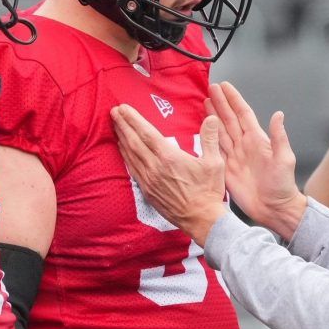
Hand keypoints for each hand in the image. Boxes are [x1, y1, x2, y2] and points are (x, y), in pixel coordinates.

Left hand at [111, 104, 226, 244]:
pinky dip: (125, 156)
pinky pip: (132, 169)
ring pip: (130, 155)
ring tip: (115, 125)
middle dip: (123, 125)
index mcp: (169, 158)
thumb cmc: (208, 191)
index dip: (133, 119)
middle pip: (133, 142)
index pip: (146, 133)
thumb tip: (211, 117)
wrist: (201, 219)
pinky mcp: (147, 190)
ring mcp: (149, 180)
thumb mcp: (215, 162)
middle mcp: (155, 167)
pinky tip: (122, 149)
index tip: (123, 108)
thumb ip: (210, 138)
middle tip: (113, 112)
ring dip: (121, 138)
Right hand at [206, 82, 305, 238]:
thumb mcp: (284, 159)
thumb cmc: (283, 186)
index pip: (243, 114)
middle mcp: (244, 145)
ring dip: (213, 116)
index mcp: (257, 140)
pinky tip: (203, 128)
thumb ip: (279, 137)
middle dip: (220, 103)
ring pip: (220, 131)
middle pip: (229, 119)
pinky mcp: (226, 169)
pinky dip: (208, 137)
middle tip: (210, 88)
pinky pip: (215, 149)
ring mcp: (234, 156)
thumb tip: (278, 114)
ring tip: (204, 102)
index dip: (234, 99)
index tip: (225, 86)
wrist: (274, 209)